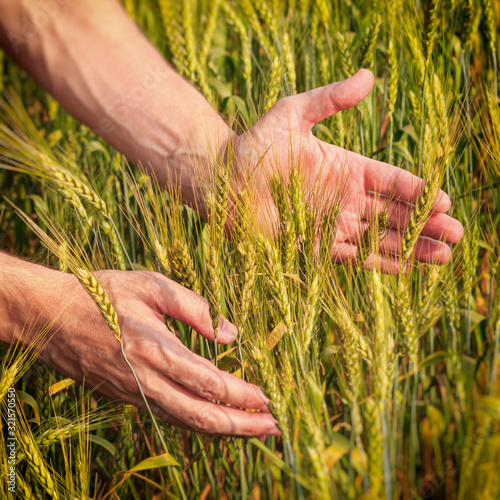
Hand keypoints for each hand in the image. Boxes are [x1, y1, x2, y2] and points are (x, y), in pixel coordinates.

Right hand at [37, 267, 277, 436]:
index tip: (269, 398)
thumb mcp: (151, 286)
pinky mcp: (128, 397)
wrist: (50, 317)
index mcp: (154, 349)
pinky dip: (200, 422)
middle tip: (275, 427)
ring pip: (187, 422)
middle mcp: (145, 381)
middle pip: (202, 415)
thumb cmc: (101, 294)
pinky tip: (217, 418)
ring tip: (255, 429)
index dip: (242, 394)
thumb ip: (194, 307)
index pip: (209, 382)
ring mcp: (135, 394)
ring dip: (225, 429)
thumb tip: (229, 333)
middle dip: (242, 425)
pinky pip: (171, 416)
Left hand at [232, 69, 463, 272]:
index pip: (391, 180)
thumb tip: (369, 76)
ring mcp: (332, 224)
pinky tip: (405, 268)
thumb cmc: (256, 144)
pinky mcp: (315, 246)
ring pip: (380, 238)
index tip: (443, 199)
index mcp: (346, 167)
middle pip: (394, 213)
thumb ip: (330, 99)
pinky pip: (353, 257)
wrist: (224, 180)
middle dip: (425, 224)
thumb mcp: (294, 113)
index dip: (417, 190)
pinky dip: (379, 263)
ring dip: (412, 248)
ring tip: (443, 255)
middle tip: (455, 233)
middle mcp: (344, 198)